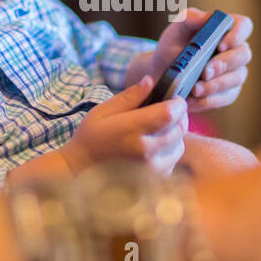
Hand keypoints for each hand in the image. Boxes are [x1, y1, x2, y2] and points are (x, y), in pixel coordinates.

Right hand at [61, 76, 187, 176]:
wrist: (80, 170)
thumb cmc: (91, 137)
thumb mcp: (103, 111)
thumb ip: (130, 96)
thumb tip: (150, 81)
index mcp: (131, 130)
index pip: (169, 113)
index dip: (177, 103)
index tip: (173, 99)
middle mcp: (145, 150)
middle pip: (180, 128)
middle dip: (179, 116)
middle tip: (167, 112)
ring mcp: (152, 168)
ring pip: (180, 144)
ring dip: (174, 135)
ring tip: (158, 131)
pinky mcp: (155, 179)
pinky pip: (173, 160)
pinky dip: (169, 151)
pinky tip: (153, 148)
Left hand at [129, 8, 253, 111]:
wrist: (163, 72)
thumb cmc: (173, 45)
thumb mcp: (176, 29)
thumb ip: (190, 18)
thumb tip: (208, 17)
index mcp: (227, 29)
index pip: (244, 26)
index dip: (237, 35)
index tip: (220, 45)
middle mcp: (236, 50)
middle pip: (243, 54)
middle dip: (224, 64)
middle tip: (204, 72)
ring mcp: (235, 72)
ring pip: (237, 78)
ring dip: (216, 85)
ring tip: (195, 89)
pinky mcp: (228, 92)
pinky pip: (226, 97)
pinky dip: (209, 100)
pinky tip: (192, 100)